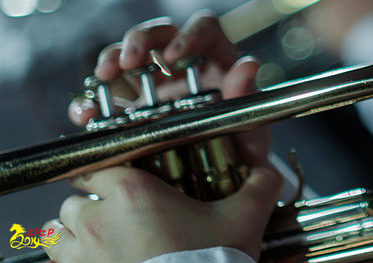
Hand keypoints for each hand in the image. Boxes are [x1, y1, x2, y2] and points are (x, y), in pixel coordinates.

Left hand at [43, 162, 281, 262]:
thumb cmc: (211, 261)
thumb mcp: (244, 218)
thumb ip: (259, 185)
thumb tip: (270, 172)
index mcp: (133, 193)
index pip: (96, 166)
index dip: (106, 172)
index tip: (119, 180)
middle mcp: (99, 221)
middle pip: (73, 202)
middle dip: (89, 207)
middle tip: (115, 217)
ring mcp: (83, 256)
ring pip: (57, 233)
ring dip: (72, 235)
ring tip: (96, 241)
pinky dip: (71, 261)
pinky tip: (95, 261)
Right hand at [69, 12, 256, 127]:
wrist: (224, 176)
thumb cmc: (243, 142)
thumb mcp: (251, 123)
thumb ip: (247, 96)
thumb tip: (248, 66)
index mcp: (216, 58)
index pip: (204, 27)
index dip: (189, 34)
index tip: (175, 55)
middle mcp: (183, 64)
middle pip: (159, 32)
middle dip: (140, 40)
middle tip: (129, 61)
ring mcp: (154, 83)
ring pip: (128, 54)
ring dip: (112, 57)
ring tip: (102, 76)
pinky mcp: (131, 109)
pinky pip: (105, 98)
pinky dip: (91, 102)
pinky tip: (85, 114)